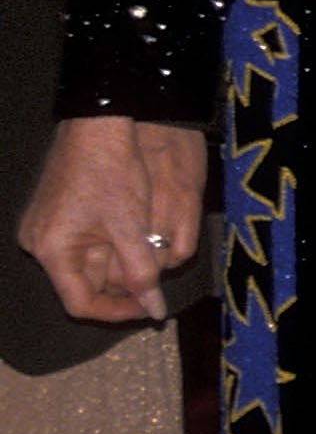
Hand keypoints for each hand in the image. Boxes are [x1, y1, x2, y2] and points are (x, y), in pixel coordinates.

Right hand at [16, 116, 206, 321]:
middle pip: (84, 281)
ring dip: (120, 261)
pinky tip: (137, 232)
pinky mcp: (59, 213)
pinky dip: (113, 243)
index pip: (80, 303)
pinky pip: (86, 241)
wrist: (100, 121)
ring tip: (150, 251)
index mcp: (52, 250)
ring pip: (88, 261)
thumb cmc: (114, 170)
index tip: (148, 308)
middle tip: (156, 278)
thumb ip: (141, 272)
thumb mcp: (132, 226)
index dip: (117, 311)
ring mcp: (48, 227)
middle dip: (122, 281)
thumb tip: (154, 311)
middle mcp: (41, 243)